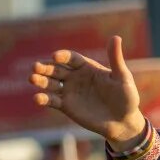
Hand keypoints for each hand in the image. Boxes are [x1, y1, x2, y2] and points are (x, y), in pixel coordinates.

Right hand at [30, 35, 145, 148]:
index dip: (63, 56)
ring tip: (32, 79)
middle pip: (56, 69)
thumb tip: (116, 37)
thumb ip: (116, 59)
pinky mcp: (66, 106)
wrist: (124, 122)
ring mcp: (69, 91)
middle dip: (45, 67)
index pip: (71, 58)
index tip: (56, 56)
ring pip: (50, 83)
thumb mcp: (123, 78)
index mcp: (87, 67)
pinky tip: (37, 98)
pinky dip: (43, 99)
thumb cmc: (127, 98)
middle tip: (36, 67)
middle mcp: (75, 77)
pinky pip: (52, 100)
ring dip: (40, 81)